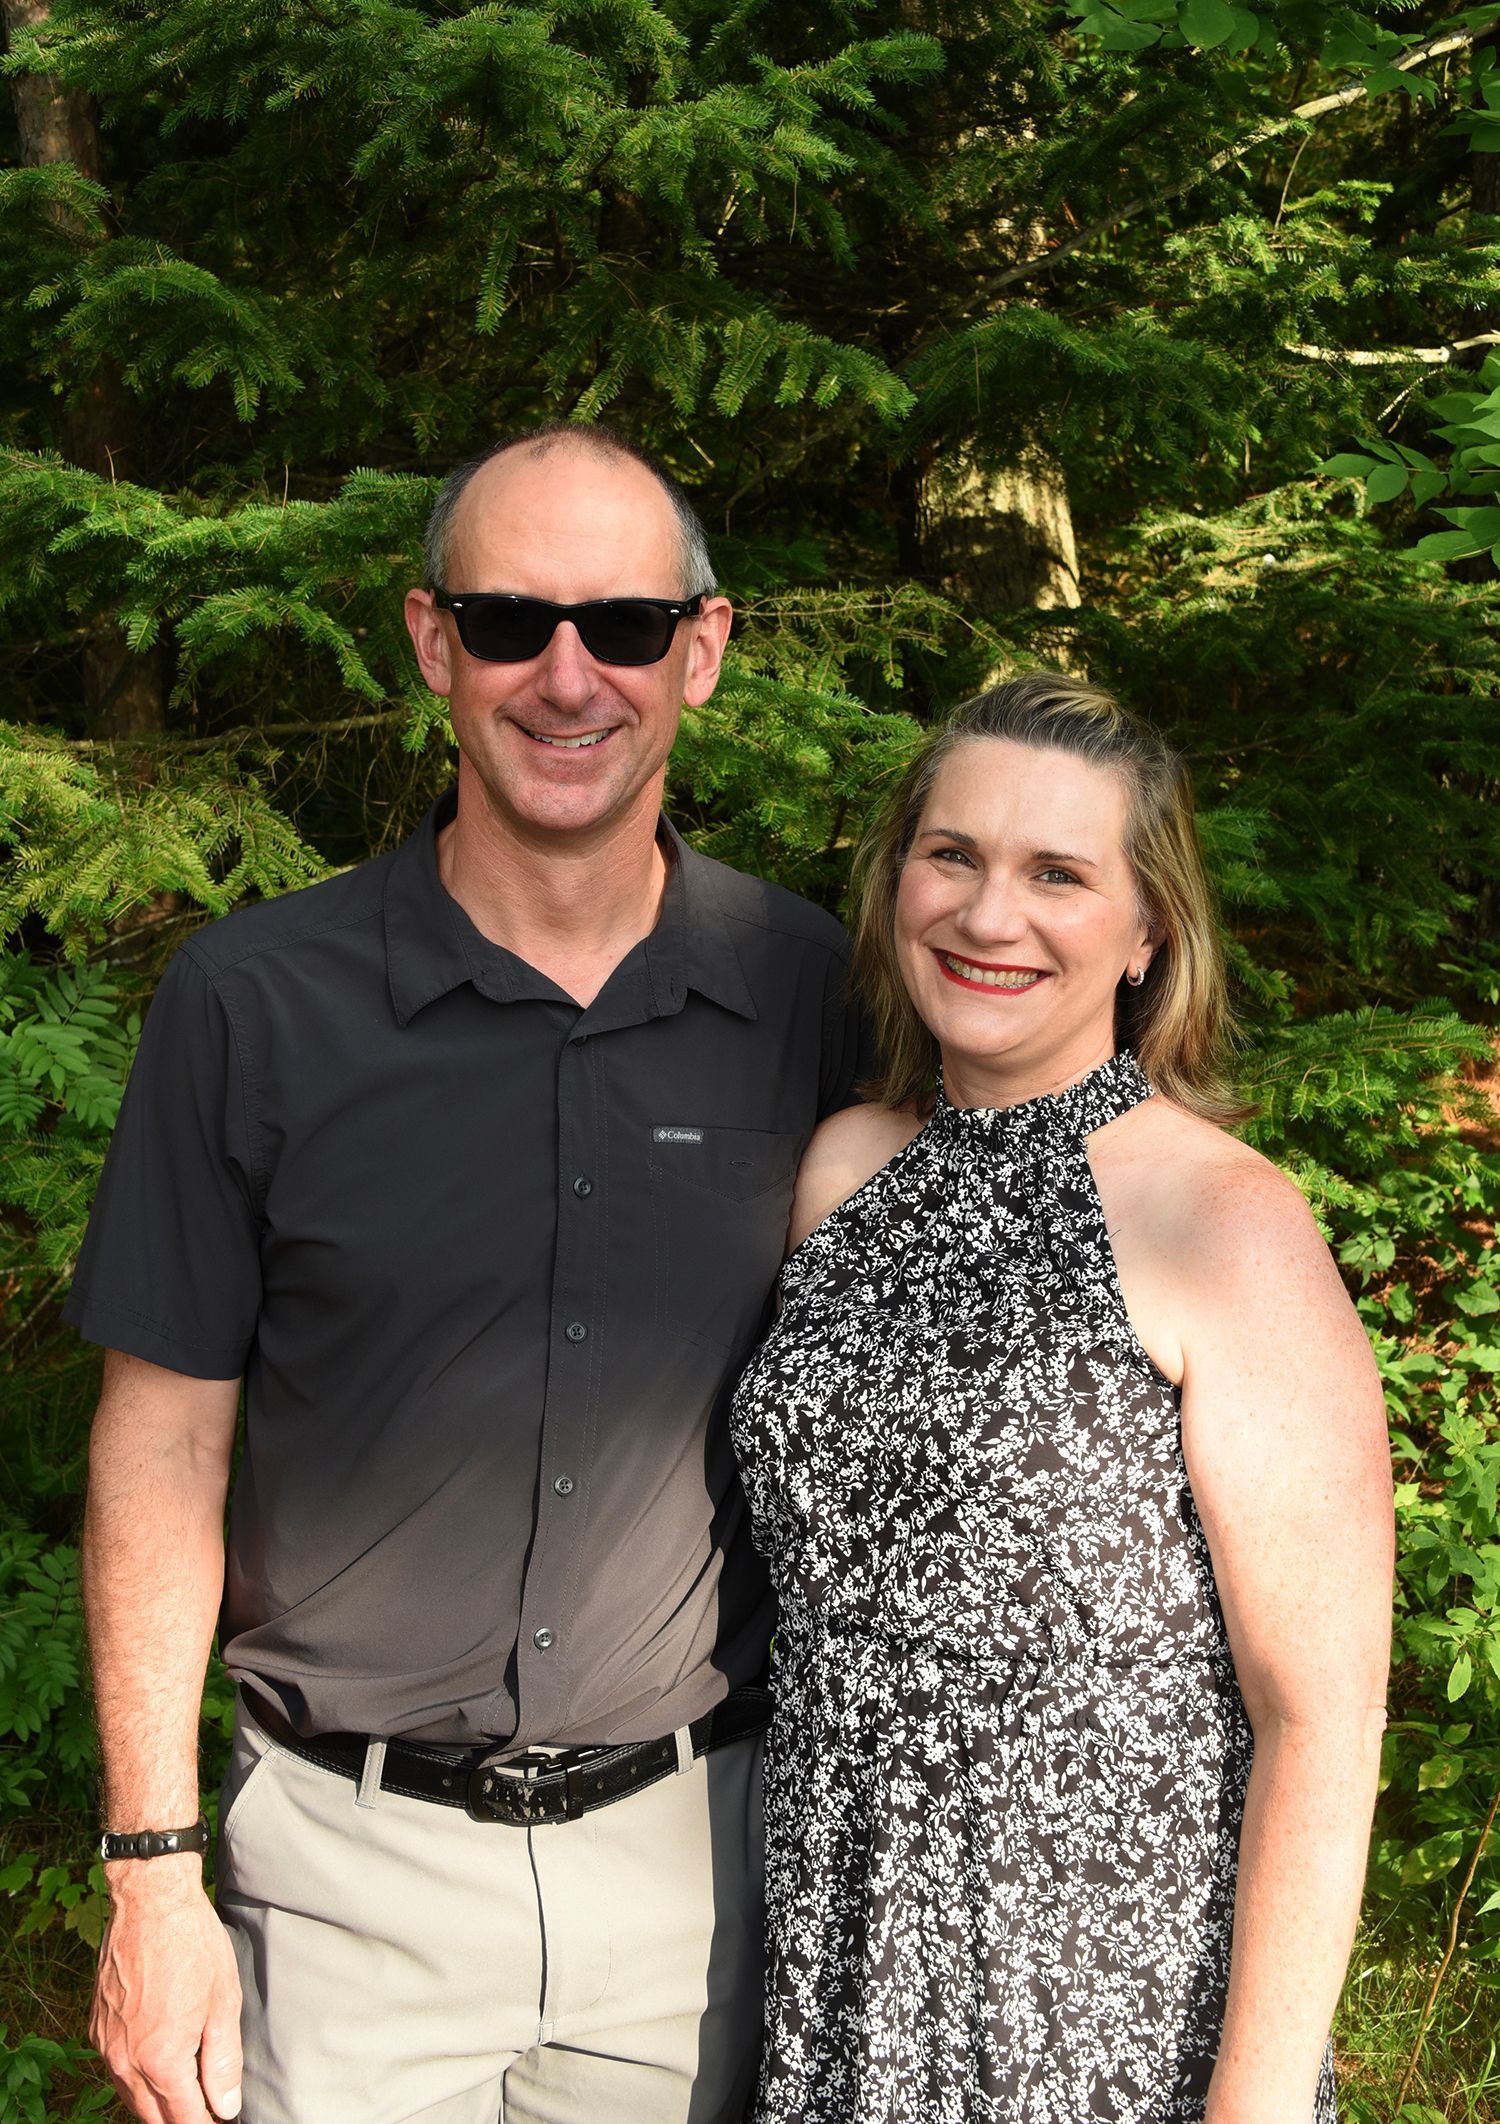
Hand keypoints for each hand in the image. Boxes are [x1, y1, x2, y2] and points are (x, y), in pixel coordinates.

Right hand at [90, 1858, 242, 2123]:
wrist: (150, 1902)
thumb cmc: (192, 1944)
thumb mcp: (224, 2002)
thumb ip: (223, 2062)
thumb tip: (226, 2106)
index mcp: (161, 2060)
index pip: (185, 2118)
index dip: (208, 2119)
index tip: (221, 2115)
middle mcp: (126, 2060)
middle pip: (153, 2116)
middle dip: (181, 2115)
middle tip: (206, 2104)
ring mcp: (106, 2045)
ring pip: (130, 2095)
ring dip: (156, 2098)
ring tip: (186, 2084)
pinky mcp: (96, 2027)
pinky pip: (115, 2067)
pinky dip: (135, 2072)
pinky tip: (157, 2055)